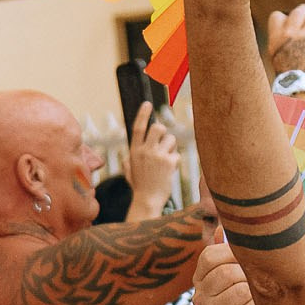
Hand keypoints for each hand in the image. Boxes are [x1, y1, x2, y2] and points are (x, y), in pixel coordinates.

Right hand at [126, 104, 180, 218]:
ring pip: (171, 140)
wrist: (147, 201)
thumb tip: (127, 154)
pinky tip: (169, 172)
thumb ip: (129, 160)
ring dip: (171, 148)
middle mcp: (145, 151)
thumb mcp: (129, 172)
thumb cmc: (139, 187)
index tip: (147, 104)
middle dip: (163, 131)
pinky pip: (177, 155)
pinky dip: (175, 162)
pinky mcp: (168, 162)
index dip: (143, 114)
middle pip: (158, 128)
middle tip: (164, 141)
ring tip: (166, 162)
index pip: (138, 127)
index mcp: (134, 151)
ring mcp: (157, 156)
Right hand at [192, 242, 265, 304]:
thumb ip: (231, 247)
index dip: (233, 253)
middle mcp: (199, 294)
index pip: (210, 256)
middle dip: (249, 274)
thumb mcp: (240, 268)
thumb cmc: (250, 294)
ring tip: (259, 295)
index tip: (250, 258)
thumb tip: (221, 226)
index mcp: (200, 275)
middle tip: (259, 280)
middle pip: (226, 273)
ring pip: (240, 291)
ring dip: (256, 292)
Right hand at [265, 2, 304, 82]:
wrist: (300, 88)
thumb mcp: (277, 56)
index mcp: (276, 38)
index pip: (277, 16)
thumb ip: (284, 40)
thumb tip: (292, 28)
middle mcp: (289, 34)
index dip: (285, 16)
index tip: (291, 17)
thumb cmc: (289, 75)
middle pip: (300, 11)